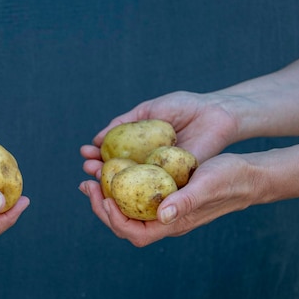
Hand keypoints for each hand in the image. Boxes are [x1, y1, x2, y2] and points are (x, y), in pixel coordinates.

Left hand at [79, 153, 255, 246]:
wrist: (247, 174)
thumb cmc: (230, 179)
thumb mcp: (208, 185)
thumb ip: (186, 201)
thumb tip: (161, 216)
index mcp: (173, 223)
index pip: (135, 233)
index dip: (114, 220)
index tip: (104, 197)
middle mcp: (164, 220)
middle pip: (124, 224)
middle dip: (101, 206)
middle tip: (86, 183)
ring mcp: (163, 208)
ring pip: (126, 209)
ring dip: (106, 194)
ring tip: (91, 175)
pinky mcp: (163, 193)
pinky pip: (135, 195)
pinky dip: (119, 184)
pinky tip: (113, 167)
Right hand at [81, 91, 239, 181]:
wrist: (214, 112)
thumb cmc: (184, 107)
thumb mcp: (149, 110)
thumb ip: (125, 122)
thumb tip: (97, 138)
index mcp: (141, 148)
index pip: (113, 156)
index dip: (97, 157)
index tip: (84, 153)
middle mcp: (148, 164)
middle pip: (119, 174)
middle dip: (99, 172)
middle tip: (87, 168)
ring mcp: (161, 175)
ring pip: (133, 186)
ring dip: (111, 184)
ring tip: (96, 176)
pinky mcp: (177, 183)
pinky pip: (154, 190)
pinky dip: (137, 192)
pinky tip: (122, 188)